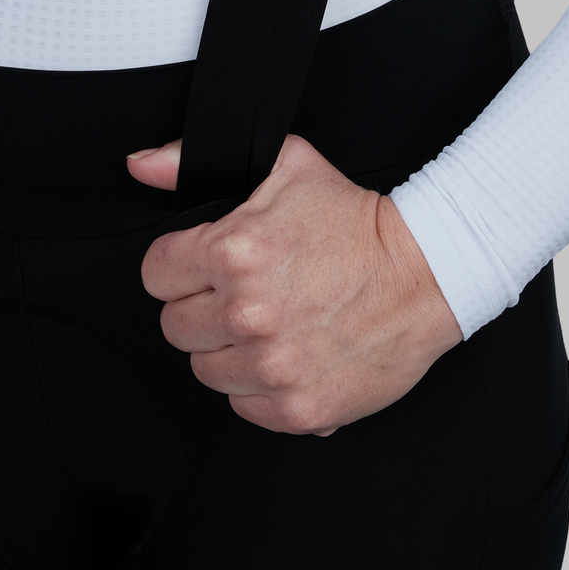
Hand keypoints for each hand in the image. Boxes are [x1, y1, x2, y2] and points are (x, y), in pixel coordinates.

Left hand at [128, 133, 461, 434]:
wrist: (426, 272)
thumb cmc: (357, 223)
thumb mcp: (283, 165)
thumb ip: (194, 162)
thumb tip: (142, 164)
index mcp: (234, 253)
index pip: (156, 276)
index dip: (181, 268)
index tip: (207, 268)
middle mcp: (248, 314)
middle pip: (176, 326)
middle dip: (205, 308)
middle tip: (247, 293)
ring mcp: (272, 366)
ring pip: (206, 370)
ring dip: (231, 350)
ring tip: (273, 323)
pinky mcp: (298, 407)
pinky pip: (243, 406)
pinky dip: (261, 386)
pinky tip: (290, 353)